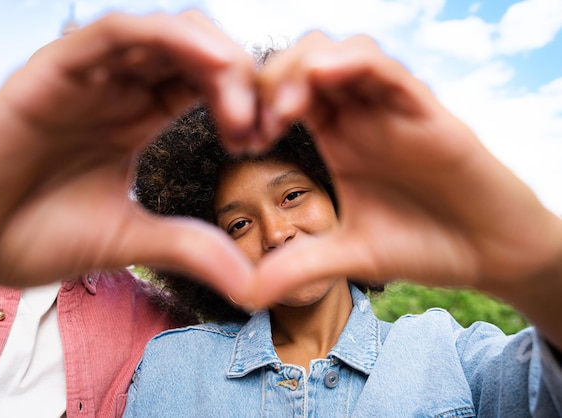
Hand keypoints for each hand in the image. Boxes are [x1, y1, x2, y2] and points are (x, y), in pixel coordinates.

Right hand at [0, 11, 256, 302]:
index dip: (242, 103)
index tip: (261, 140)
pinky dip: (162, 36)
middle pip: (192, 55)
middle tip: (259, 121)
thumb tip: (252, 285)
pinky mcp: (53, 71)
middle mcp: (116, 92)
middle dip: (237, 78)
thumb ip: (189, 247)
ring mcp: (87, 78)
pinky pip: (113, 33)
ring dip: (210, 54)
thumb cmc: (34, 238)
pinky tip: (206, 60)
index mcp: (135, 121)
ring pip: (161, 34)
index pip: (203, 88)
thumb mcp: (129, 239)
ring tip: (240, 93)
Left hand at [254, 33, 561, 306]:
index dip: (253, 106)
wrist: (488, 255)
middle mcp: (361, 117)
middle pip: (304, 63)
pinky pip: (385, 69)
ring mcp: (391, 111)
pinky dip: (351, 62)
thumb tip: (244, 293)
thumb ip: (300, 266)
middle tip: (255, 124)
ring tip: (283, 111)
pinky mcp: (425, 112)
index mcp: (337, 139)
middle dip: (267, 81)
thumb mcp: (350, 257)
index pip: (285, 96)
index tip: (241, 141)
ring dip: (301, 68)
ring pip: (340, 53)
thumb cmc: (424, 246)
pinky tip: (321, 77)